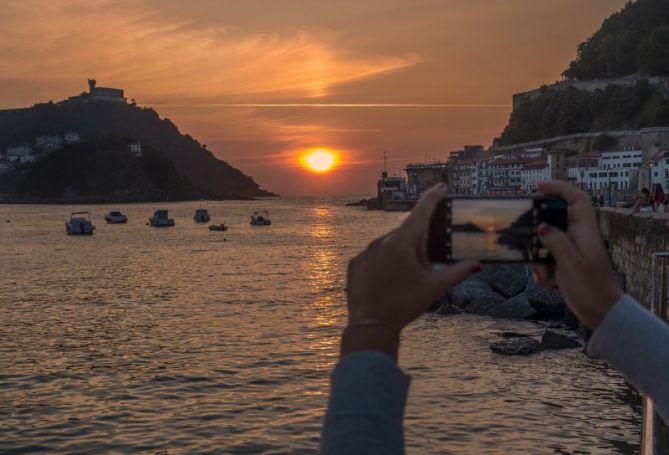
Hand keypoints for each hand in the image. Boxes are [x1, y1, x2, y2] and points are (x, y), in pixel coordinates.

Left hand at [342, 184, 479, 358]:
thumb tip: (477, 264)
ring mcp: (365, 253)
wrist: (370, 326)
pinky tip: (388, 284)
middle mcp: (380, 242)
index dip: (432, 198)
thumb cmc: (404, 305)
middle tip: (423, 271)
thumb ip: (457, 272)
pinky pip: (374, 258)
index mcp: (401, 244)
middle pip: (406, 236)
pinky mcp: (355, 264)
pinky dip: (384, 265)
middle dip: (418, 249)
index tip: (440, 186)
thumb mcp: (434, 288)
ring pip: (389, 247)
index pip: (420, 213)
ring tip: (404, 283)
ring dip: (401, 257)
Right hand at [532, 181, 622, 328]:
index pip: (575, 199)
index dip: (558, 188)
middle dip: (537, 232)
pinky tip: (547, 282)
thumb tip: (540, 227)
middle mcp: (577, 237)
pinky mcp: (564, 264)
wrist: (601, 313)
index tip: (537, 188)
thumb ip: (556, 242)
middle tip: (525, 237)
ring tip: (542, 272)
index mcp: (585, 232)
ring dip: (537, 257)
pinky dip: (541, 271)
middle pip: (554, 220)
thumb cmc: (592, 289)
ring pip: (545, 243)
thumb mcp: (571, 264)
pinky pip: (545, 259)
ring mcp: (571, 251)